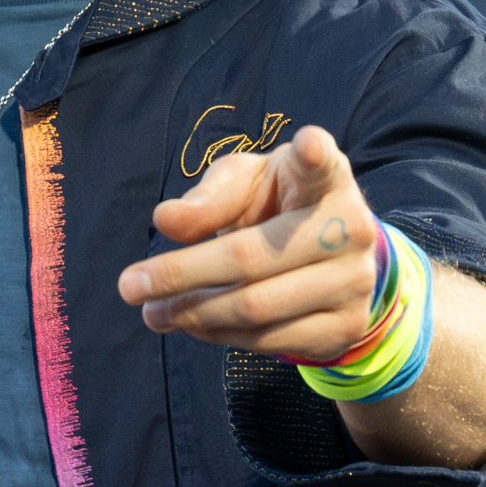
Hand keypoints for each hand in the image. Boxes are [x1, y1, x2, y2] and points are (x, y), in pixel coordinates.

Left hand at [119, 123, 485, 468]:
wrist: (332, 258)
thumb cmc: (276, 205)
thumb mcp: (244, 186)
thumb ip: (209, 198)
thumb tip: (166, 219)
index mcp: (326, 178)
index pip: (322, 163)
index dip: (314, 154)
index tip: (307, 145)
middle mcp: (352, 227)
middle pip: (251, 258)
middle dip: (181, 275)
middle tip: (131, 286)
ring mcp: (354, 282)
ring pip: (256, 309)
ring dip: (193, 314)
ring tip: (154, 312)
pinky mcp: (346, 327)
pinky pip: (270, 341)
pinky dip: (221, 335)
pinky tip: (194, 324)